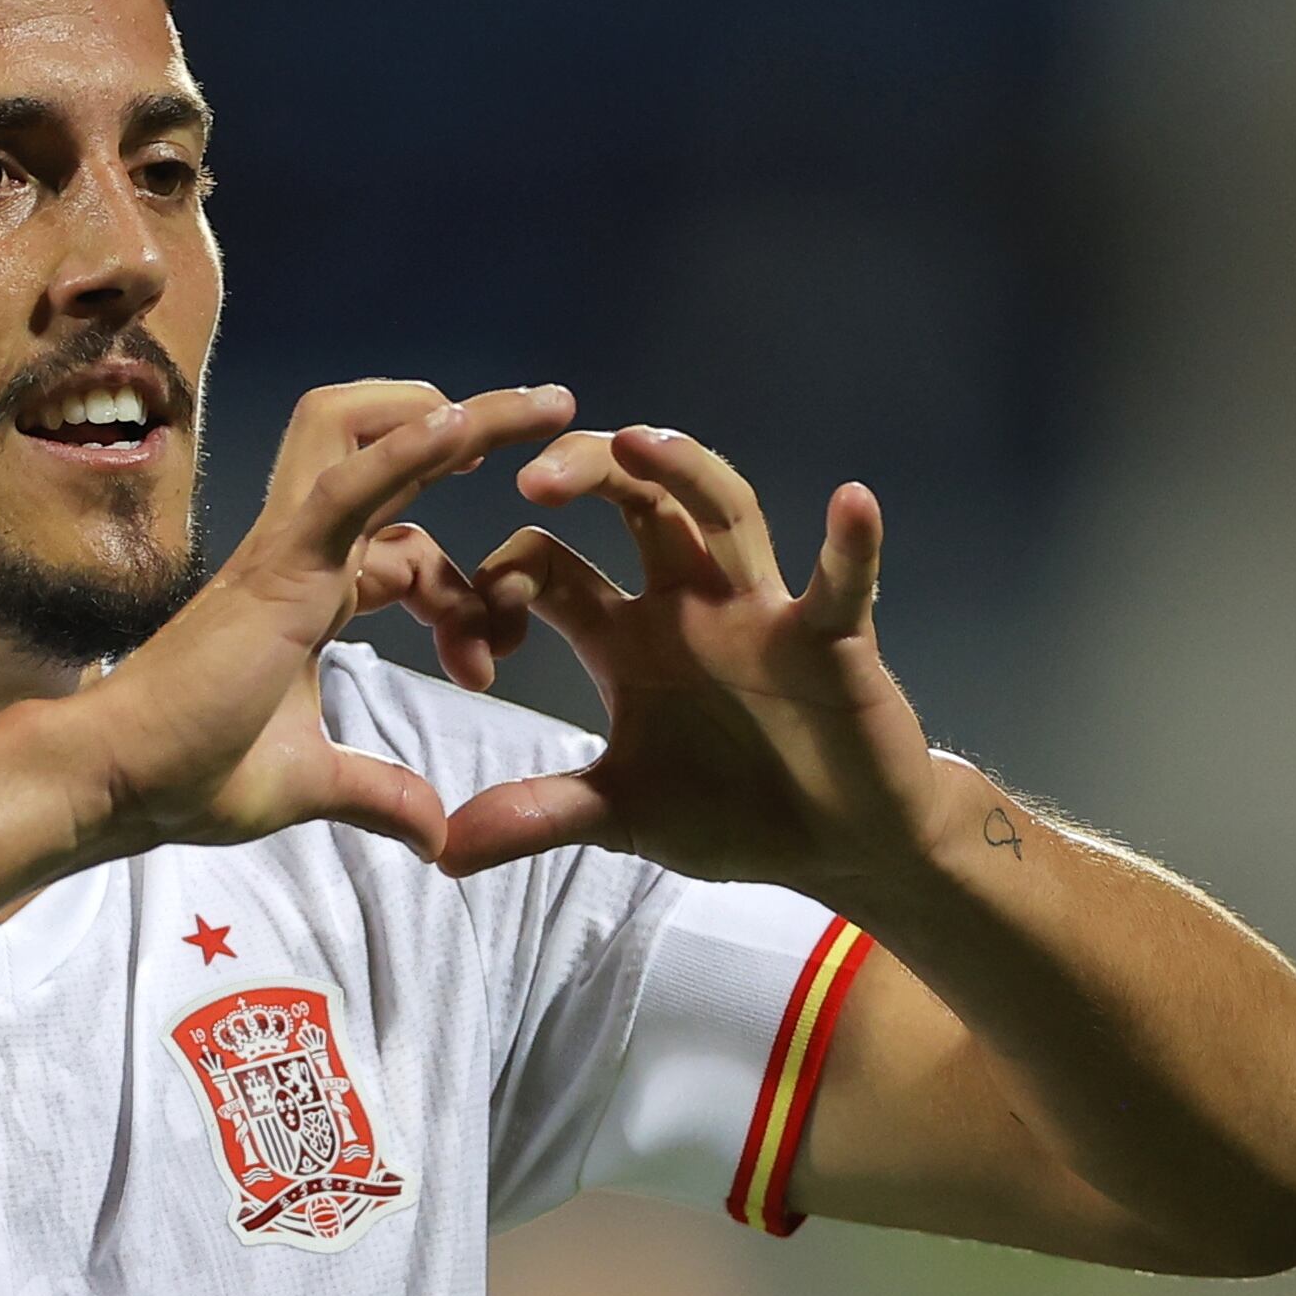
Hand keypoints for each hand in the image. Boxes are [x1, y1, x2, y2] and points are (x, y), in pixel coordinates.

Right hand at [69, 380, 574, 859]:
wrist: (117, 785)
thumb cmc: (189, 779)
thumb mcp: (313, 785)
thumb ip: (376, 794)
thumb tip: (436, 834)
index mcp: (308, 593)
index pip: (407, 550)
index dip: (464, 596)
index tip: (490, 669)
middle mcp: (300, 553)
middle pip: (389, 454)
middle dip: (476, 430)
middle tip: (559, 421)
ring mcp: (286, 549)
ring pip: (363, 433)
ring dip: (454, 413)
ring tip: (535, 406)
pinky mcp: (277, 565)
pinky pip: (344, 485)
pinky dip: (402, 450)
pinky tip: (462, 426)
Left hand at [440, 425, 954, 898]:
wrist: (836, 846)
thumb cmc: (733, 811)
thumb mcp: (621, 816)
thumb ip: (538, 817)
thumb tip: (443, 853)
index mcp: (626, 634)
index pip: (549, 564)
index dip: (501, 584)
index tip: (473, 656)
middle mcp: (688, 601)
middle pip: (635, 499)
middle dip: (586, 472)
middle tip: (530, 480)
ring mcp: (762, 612)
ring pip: (725, 513)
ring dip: (688, 472)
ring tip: (643, 442)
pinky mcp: (832, 641)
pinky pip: (846, 584)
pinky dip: (851, 546)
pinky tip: (850, 503)